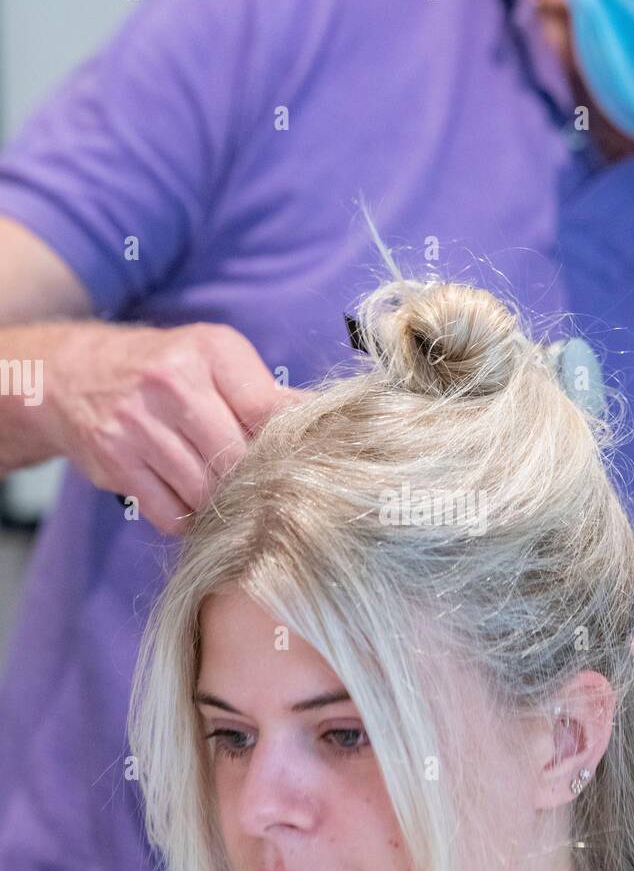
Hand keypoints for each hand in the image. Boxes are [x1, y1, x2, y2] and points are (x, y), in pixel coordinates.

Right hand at [43, 320, 300, 535]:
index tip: (301, 463)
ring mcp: (138, 424)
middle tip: (265, 490)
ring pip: (206, 491)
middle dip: (255, 480)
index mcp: (209, 351)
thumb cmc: (162, 370)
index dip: (290, 445)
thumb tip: (327, 424)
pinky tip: (194, 505)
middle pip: (238, 458)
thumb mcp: (213, 358)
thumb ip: (264, 393)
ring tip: (230, 498)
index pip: (269, 410)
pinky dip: (189, 519)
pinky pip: (170, 513)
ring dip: (223, 503)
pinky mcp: (115, 462)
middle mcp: (172, 383)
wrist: (70, 375)